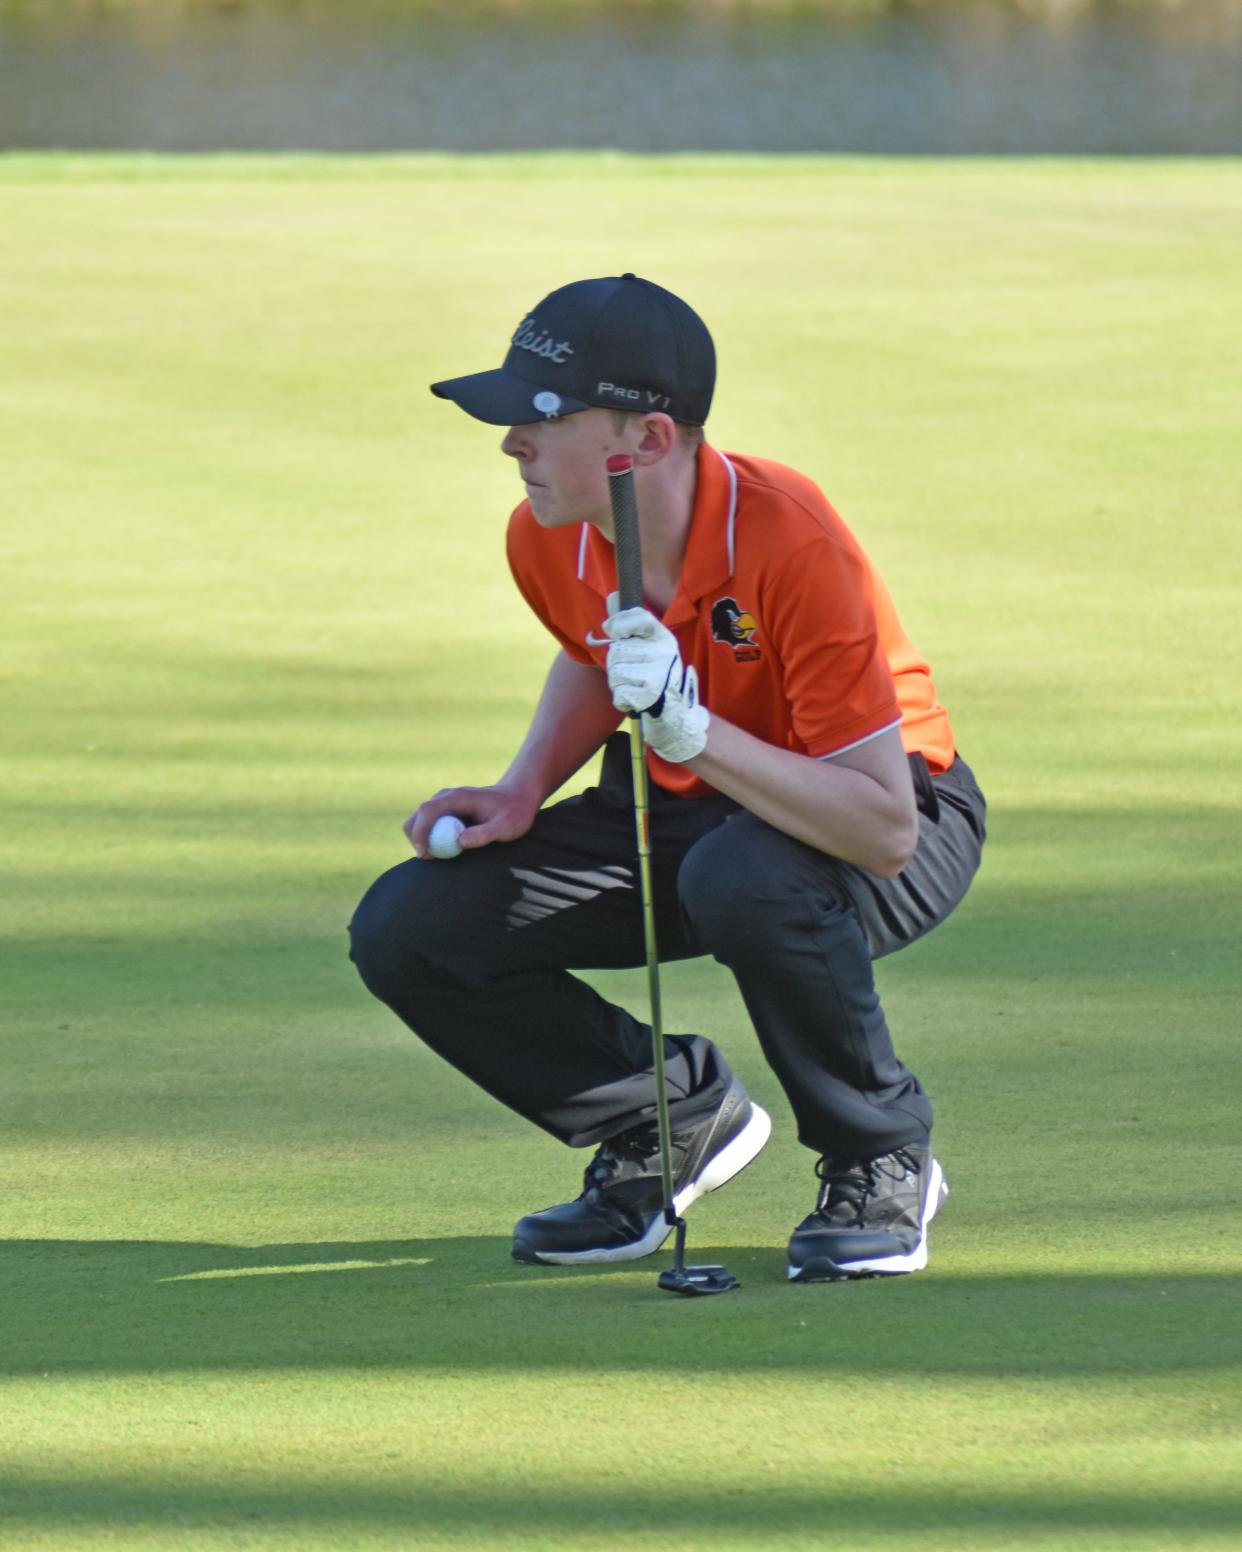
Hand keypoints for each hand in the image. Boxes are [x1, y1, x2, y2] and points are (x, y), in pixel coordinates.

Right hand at [404, 782, 539, 857]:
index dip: (420, 832)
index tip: (423, 853)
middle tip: (429, 858)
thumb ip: (484, 834)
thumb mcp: (505, 826)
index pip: (428, 811)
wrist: (518, 797)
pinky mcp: (446, 810)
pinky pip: (428, 824)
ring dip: (422, 839)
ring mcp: (444, 803)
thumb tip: (459, 842)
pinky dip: (429, 838)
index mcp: (458, 797)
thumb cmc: (514, 812)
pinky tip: (446, 849)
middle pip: (417, 816)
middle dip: (416, 838)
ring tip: (440, 855)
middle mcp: (446, 797)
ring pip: (419, 820)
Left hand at [603, 604, 681, 715]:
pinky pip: (619, 693)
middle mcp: (664, 652)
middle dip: (615, 662)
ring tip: (632, 683)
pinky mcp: (651, 695)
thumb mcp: (649, 643)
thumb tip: (611, 598)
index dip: (619, 623)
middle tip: (629, 668)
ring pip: (615, 673)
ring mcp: (659, 674)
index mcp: (663, 637)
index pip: (640, 618)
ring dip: (616, 681)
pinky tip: (634, 696)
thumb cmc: (654, 669)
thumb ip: (629, 623)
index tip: (611, 630)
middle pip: (617, 651)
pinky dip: (621, 697)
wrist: (674, 705)